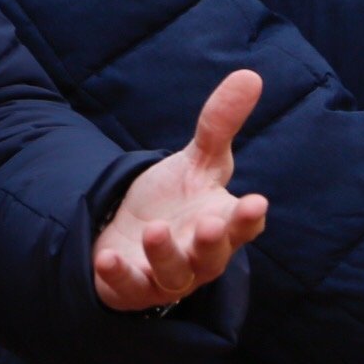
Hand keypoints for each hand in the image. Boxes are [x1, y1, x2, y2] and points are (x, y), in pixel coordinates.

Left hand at [94, 69, 268, 310]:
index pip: (242, 225)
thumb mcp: (198, 161)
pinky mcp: (132, 287)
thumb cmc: (176, 200)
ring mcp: (166, 276)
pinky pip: (127, 288)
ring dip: (164, 255)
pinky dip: (119, 276)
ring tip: (152, 230)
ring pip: (172, 276)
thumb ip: (220, 124)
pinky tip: (105, 257)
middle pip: (212, 257)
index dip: (249, 218)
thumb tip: (250, 75)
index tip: (257, 203)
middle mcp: (199, 257)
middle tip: (209, 225)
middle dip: (212, 243)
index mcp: (221, 224)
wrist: (132, 234)